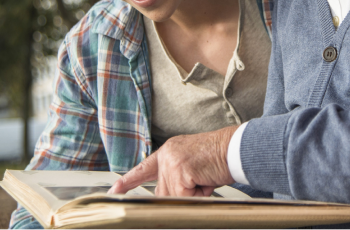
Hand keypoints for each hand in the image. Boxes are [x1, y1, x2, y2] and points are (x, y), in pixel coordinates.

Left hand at [109, 126, 236, 196]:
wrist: (234, 149)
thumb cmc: (219, 159)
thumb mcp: (193, 169)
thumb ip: (177, 181)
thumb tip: (168, 202)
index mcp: (170, 151)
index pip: (144, 167)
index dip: (129, 180)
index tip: (115, 190)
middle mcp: (167, 154)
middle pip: (162, 191)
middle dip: (180, 196)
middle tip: (198, 183)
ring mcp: (172, 161)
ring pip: (173, 196)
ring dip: (192, 196)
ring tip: (205, 179)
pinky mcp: (180, 169)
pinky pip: (184, 196)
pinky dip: (198, 195)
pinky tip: (205, 180)